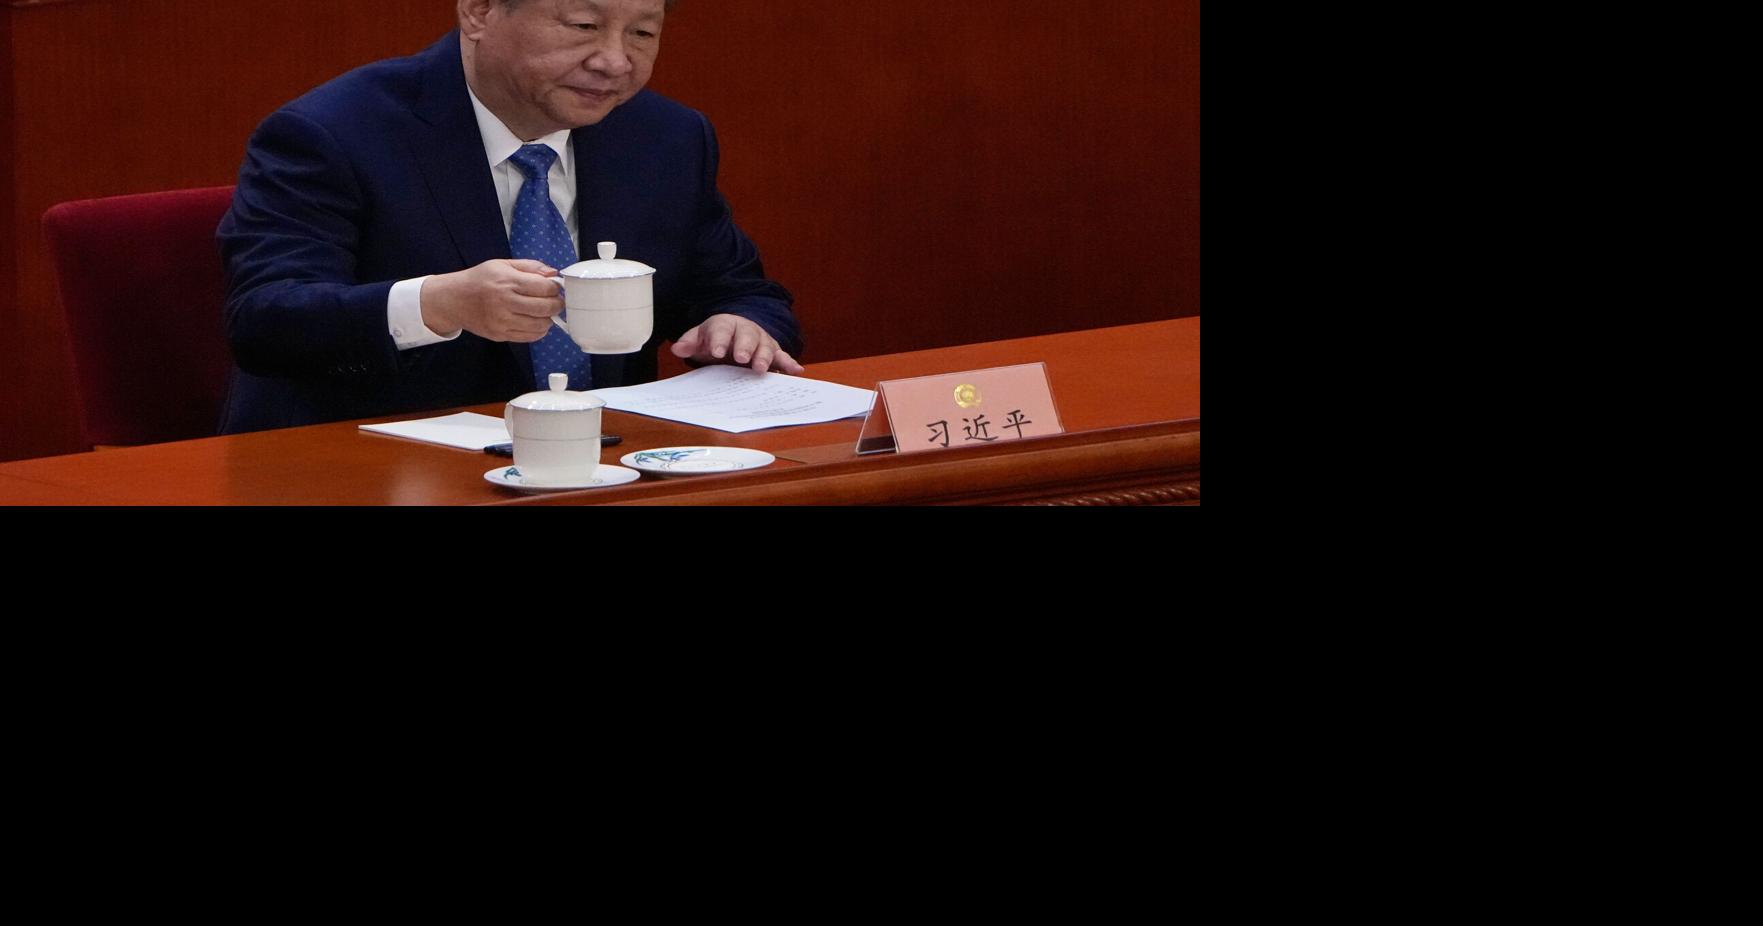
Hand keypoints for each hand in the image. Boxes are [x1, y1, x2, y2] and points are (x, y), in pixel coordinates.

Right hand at [420, 259, 562, 342]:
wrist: (453, 300)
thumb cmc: (479, 280)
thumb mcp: (502, 264)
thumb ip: (530, 267)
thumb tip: (553, 273)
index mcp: (507, 282)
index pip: (544, 288)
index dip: (555, 288)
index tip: (555, 288)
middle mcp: (505, 302)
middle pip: (545, 308)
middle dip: (557, 305)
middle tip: (556, 301)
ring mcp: (502, 321)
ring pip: (540, 326)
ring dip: (549, 319)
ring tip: (545, 312)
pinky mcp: (500, 335)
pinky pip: (529, 337)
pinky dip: (539, 331)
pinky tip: (536, 322)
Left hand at [670, 313, 803, 373]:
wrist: (736, 332)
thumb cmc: (716, 338)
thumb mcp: (700, 338)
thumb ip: (690, 342)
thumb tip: (677, 348)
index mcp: (725, 324)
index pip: (721, 330)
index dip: (719, 340)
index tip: (716, 350)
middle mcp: (746, 330)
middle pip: (746, 336)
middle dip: (744, 347)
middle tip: (741, 358)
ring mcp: (761, 341)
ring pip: (765, 346)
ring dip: (764, 357)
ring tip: (761, 369)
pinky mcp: (773, 352)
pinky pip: (782, 357)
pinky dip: (789, 363)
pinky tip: (796, 371)